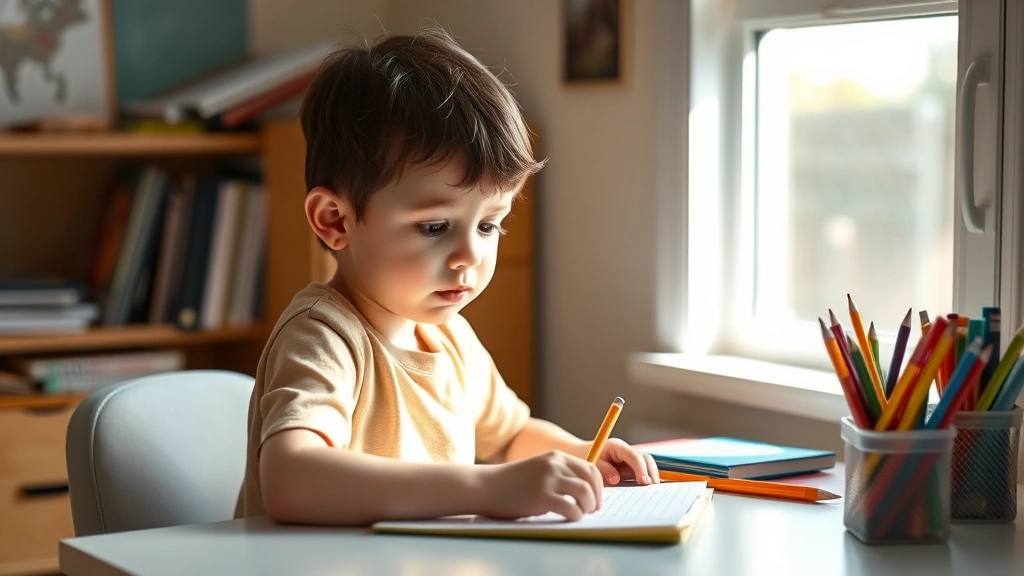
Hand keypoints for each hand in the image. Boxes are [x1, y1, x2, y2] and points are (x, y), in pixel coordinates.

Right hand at [477, 451, 602, 520]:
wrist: (486, 486)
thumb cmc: (511, 483)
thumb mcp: (538, 470)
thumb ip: (559, 475)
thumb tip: (584, 492)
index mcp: (555, 457)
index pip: (589, 468)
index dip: (598, 485)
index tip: (596, 498)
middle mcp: (554, 464)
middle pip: (590, 479)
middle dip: (596, 496)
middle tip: (593, 509)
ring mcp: (547, 480)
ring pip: (584, 493)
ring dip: (587, 507)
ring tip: (580, 514)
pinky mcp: (541, 497)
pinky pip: (570, 508)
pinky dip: (575, 516)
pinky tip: (570, 518)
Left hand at [586, 438, 660, 485]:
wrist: (583, 455)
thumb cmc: (587, 458)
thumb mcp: (593, 463)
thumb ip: (604, 470)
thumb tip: (616, 479)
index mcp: (617, 447)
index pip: (633, 456)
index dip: (640, 468)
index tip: (644, 481)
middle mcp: (627, 451)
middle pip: (645, 458)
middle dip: (650, 472)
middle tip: (652, 487)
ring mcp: (631, 458)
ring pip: (647, 464)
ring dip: (651, 476)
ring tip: (653, 490)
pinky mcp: (631, 466)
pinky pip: (643, 471)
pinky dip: (646, 478)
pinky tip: (648, 489)